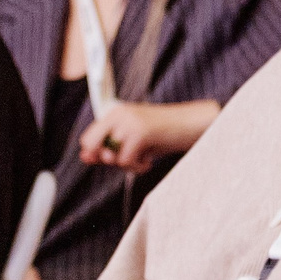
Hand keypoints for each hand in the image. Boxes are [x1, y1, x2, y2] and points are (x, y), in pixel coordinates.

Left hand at [78, 100, 217, 173]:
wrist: (195, 124)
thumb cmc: (169, 133)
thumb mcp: (136, 140)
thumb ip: (111, 147)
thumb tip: (85, 157)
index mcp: (116, 112)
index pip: (89, 136)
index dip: (96, 153)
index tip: (115, 160)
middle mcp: (119, 114)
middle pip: (91, 144)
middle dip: (106, 158)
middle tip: (128, 159)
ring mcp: (128, 122)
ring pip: (110, 155)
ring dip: (126, 165)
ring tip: (144, 159)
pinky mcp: (140, 132)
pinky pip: (126, 160)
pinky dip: (137, 167)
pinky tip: (149, 162)